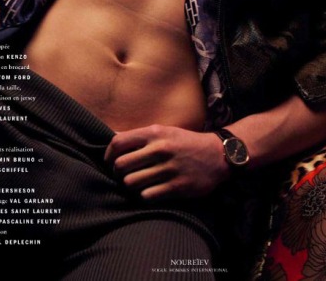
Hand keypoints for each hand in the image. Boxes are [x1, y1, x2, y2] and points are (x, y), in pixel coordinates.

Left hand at [104, 124, 229, 200]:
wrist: (217, 155)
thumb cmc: (185, 143)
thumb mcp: (164, 130)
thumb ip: (140, 135)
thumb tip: (111, 136)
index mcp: (155, 133)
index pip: (118, 142)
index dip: (108, 155)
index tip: (110, 162)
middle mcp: (160, 149)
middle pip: (120, 165)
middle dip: (117, 173)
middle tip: (123, 176)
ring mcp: (169, 168)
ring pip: (131, 183)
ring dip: (130, 186)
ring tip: (136, 184)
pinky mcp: (177, 186)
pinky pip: (146, 195)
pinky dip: (144, 195)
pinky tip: (150, 191)